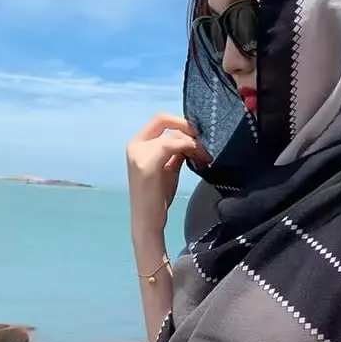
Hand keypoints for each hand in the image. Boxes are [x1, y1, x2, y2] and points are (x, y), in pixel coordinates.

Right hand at [126, 113, 207, 235]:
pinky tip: (200, 159)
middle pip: (164, 120)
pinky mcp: (148, 164)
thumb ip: (175, 151)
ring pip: (172, 135)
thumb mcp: (167, 168)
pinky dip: (190, 148)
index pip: (160, 120)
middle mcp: (134, 146)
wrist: (147, 221)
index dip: (180, 121)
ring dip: (193, 143)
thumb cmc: (157, 197)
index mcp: (137, 144)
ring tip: (205, 156)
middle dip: (187, 127)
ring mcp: (139, 154)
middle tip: (205, 142)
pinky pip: (173, 145)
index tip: (197, 133)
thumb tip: (192, 139)